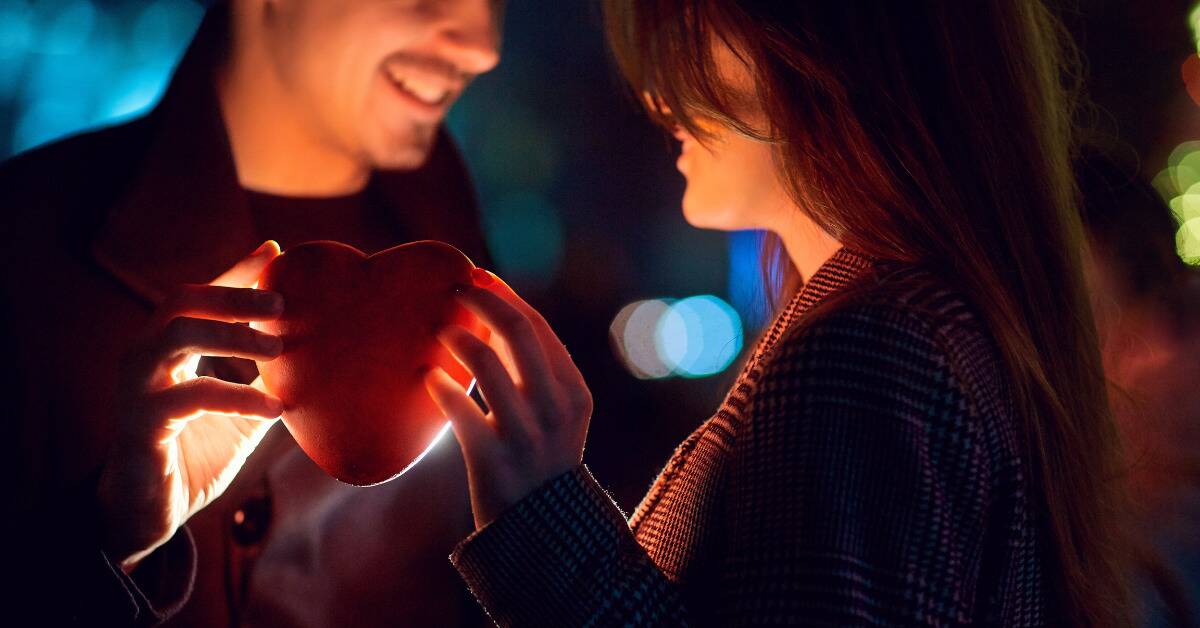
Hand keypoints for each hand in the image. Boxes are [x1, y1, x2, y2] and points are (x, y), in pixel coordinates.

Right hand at [97, 241, 285, 569]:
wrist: (149, 512)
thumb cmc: (194, 454)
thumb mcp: (241, 414)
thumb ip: (268, 384)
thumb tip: (323, 363)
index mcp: (168, 349)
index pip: (199, 296)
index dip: (235, 271)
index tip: (275, 250)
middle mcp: (145, 358)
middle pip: (181, 302)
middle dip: (232, 294)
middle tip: (281, 303)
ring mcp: (137, 387)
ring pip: (176, 336)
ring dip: (231, 333)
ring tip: (278, 348)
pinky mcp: (141, 423)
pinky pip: (191, 396)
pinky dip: (237, 397)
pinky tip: (275, 409)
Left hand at [425, 270, 592, 529]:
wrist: (542, 532)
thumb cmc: (540, 461)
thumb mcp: (556, 416)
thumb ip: (536, 372)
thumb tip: (495, 316)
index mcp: (573, 392)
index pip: (538, 326)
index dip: (503, 295)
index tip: (476, 278)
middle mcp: (555, 409)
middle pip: (517, 331)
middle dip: (480, 300)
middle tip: (453, 289)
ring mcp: (525, 435)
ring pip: (485, 364)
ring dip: (456, 338)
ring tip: (437, 333)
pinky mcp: (493, 461)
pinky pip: (459, 411)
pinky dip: (439, 387)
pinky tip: (427, 379)